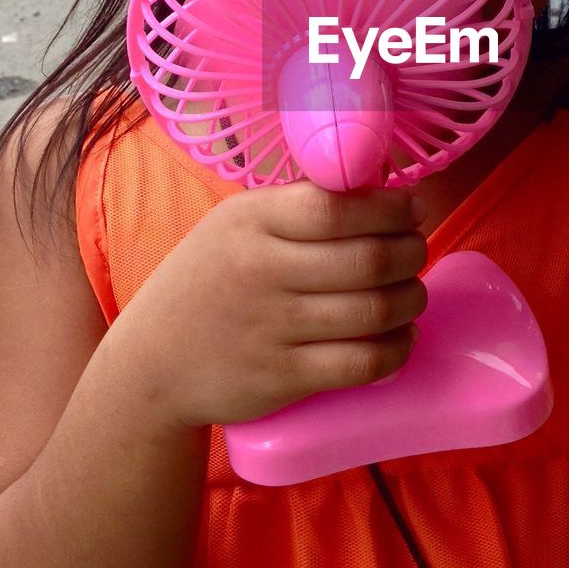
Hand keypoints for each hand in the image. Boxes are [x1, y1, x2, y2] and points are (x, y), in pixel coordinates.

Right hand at [114, 184, 428, 429]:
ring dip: (411, 300)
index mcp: (253, 220)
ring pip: (376, 311)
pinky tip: (400, 337)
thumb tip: (382, 189)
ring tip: (410, 294)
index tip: (413, 209)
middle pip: (370, 259)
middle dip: (412, 253)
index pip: (340, 206)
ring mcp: (273, 327)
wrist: (152, 362)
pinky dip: (398, 348)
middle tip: (415, 252)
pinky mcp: (283, 378)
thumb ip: (299, 206)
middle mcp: (262, 269)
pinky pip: (364, 362)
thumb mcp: (236, 225)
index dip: (392, 208)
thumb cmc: (209, 282)